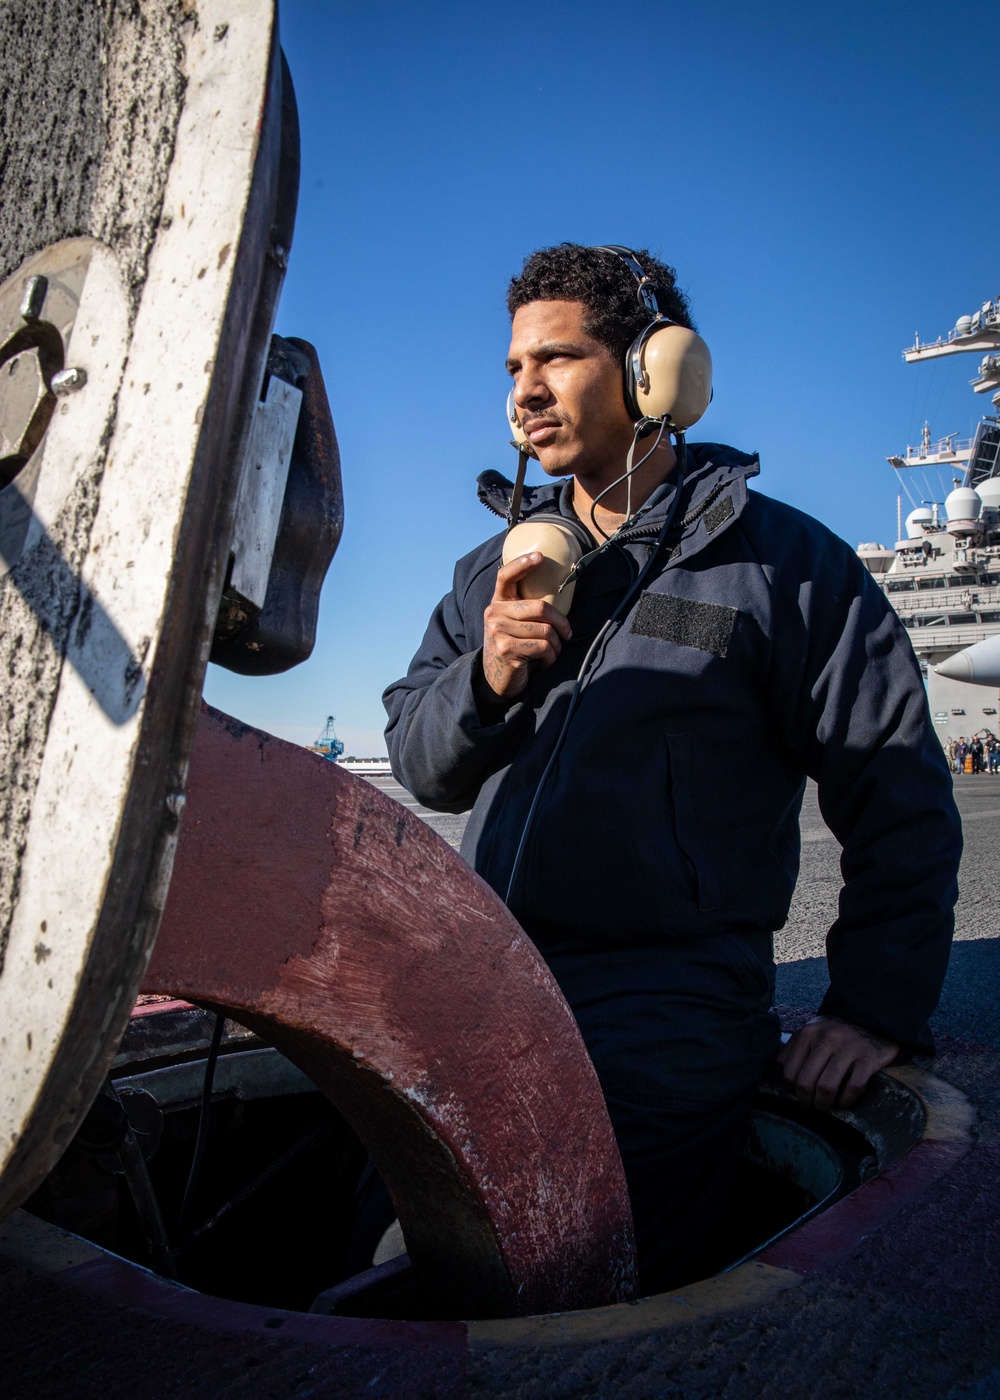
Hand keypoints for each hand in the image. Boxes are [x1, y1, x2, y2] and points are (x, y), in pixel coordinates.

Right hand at [480, 551, 571, 702]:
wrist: (496, 680)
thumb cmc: (515, 648)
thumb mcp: (515, 625)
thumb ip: (527, 610)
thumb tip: (561, 594)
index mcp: (498, 603)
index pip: (505, 576)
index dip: (522, 564)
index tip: (540, 556)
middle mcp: (494, 614)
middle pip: (540, 607)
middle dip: (561, 623)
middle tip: (567, 634)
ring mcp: (497, 631)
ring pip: (545, 630)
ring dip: (556, 645)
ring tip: (552, 652)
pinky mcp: (506, 650)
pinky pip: (543, 648)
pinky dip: (551, 658)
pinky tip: (544, 663)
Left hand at [776, 1014, 897, 1110]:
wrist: (870, 1022)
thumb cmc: (835, 1035)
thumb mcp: (810, 1034)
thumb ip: (793, 1050)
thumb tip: (784, 1075)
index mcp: (808, 1034)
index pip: (789, 1073)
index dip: (792, 1091)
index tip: (800, 1095)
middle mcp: (826, 1039)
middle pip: (805, 1083)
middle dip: (807, 1101)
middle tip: (812, 1105)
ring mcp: (848, 1048)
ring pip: (826, 1087)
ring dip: (824, 1104)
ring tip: (826, 1106)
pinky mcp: (868, 1058)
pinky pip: (853, 1088)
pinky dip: (846, 1101)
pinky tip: (844, 1102)